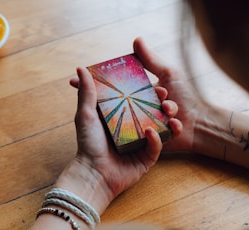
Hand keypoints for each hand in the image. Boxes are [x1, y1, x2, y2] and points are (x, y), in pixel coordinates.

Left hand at [68, 67, 181, 199]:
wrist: (94, 174)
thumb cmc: (88, 143)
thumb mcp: (86, 114)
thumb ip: (87, 92)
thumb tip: (80, 68)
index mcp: (121, 118)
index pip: (137, 100)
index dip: (146, 90)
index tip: (154, 81)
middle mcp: (132, 129)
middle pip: (151, 113)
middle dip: (161, 104)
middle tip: (165, 95)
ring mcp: (141, 144)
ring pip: (159, 128)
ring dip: (165, 120)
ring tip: (168, 111)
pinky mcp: (147, 157)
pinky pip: (156, 146)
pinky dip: (156, 139)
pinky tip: (150, 132)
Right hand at [133, 37, 207, 151]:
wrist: (202, 122)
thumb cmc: (187, 96)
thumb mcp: (169, 74)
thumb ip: (151, 60)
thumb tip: (136, 39)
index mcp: (146, 93)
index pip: (134, 90)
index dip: (145, 90)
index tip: (161, 90)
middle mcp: (145, 108)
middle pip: (138, 106)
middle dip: (154, 105)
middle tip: (165, 104)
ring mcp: (149, 123)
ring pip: (147, 119)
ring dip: (163, 115)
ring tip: (174, 114)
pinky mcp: (154, 138)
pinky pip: (154, 133)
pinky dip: (169, 127)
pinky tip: (177, 124)